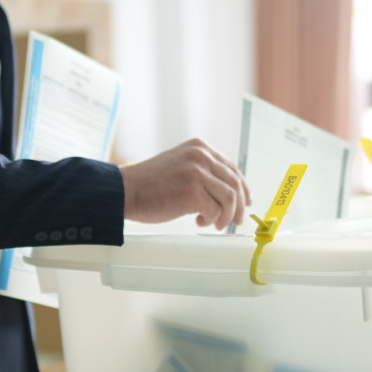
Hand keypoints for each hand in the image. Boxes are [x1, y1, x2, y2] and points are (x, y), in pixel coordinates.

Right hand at [121, 139, 252, 228]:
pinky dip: (211, 219)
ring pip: (230, 198)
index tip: (245, 203)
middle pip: (235, 183)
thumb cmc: (150, 184)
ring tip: (214, 223)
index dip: (243, 188)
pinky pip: (215, 210)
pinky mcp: (192, 190)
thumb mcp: (180, 165)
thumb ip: (203, 171)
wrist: (125, 190)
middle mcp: (201, 156)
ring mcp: (197, 172)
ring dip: (226, 216)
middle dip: (238, 207)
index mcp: (200, 147)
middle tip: (234, 221)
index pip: (232, 168)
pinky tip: (199, 221)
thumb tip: (229, 192)